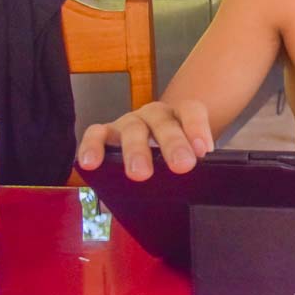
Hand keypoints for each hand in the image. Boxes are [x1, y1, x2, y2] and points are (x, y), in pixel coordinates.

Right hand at [76, 100, 214, 180]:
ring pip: (133, 129)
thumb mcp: (186, 154)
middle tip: (182, 166)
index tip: (203, 150)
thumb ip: (192, 162)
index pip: (191, 111)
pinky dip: (92, 146)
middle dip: (173, 144)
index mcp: (180, 114)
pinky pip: (96, 134)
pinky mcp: (106, 132)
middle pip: (164, 123)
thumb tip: (204, 183)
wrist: (149, 146)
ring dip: (137, 150)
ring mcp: (130, 122)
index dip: (197, 127)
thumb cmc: (172, 153)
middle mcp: (155, 114)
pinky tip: (91, 164)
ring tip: (140, 174)